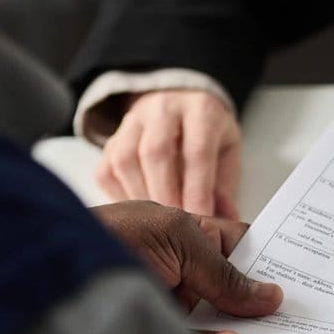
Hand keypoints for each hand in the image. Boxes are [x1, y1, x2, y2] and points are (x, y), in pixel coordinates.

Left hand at [91, 200, 317, 333]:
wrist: (41, 270)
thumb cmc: (105, 236)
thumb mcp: (179, 239)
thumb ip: (225, 272)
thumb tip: (271, 294)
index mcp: (192, 235)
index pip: (245, 250)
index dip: (278, 264)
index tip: (312, 283)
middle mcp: (184, 271)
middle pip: (239, 294)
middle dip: (273, 311)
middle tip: (309, 329)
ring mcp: (170, 306)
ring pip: (222, 326)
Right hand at [95, 89, 241, 218]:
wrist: (180, 108)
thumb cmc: (208, 136)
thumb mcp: (227, 154)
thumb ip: (224, 188)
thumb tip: (225, 221)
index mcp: (201, 109)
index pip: (197, 151)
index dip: (197, 189)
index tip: (201, 218)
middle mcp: (163, 108)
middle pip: (156, 152)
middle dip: (166, 194)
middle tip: (176, 225)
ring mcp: (132, 122)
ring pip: (125, 160)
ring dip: (142, 197)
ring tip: (159, 219)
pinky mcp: (110, 140)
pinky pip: (106, 172)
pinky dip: (120, 197)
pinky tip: (140, 209)